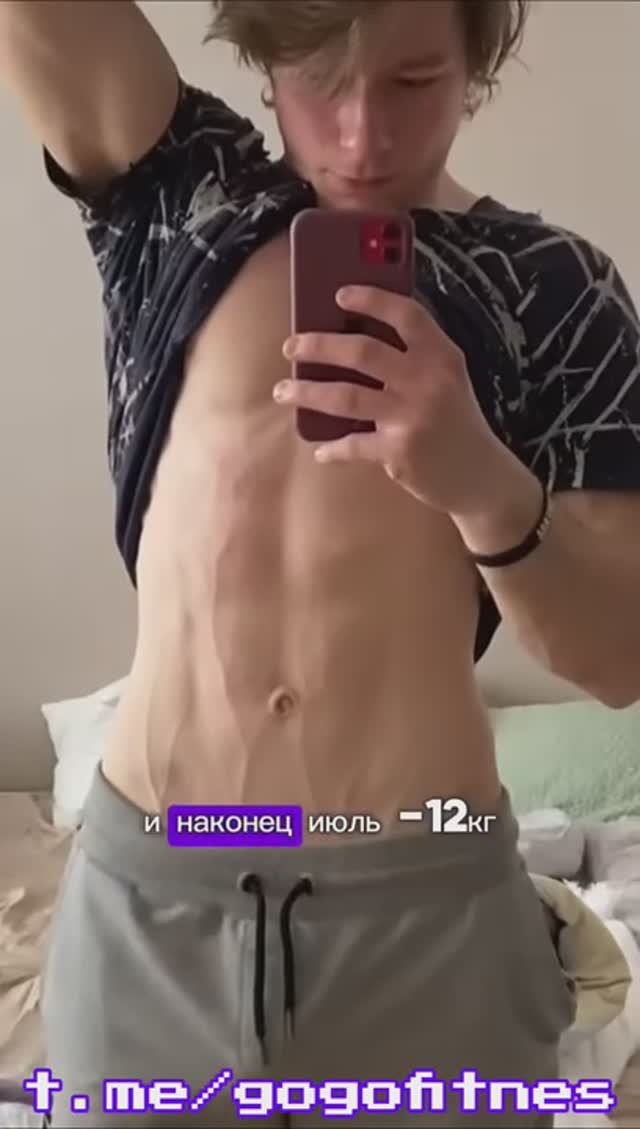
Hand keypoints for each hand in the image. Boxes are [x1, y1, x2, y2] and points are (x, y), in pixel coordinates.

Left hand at [276, 284, 520, 519]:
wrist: (480, 475)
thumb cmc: (456, 422)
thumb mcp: (446, 380)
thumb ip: (413, 358)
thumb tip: (350, 339)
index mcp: (442, 356)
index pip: (406, 315)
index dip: (371, 299)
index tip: (339, 294)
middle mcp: (428, 381)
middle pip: (363, 352)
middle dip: (318, 346)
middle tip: (291, 346)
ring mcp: (412, 416)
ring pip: (346, 396)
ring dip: (307, 392)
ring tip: (283, 391)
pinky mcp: (399, 452)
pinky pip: (353, 445)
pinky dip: (332, 449)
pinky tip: (320, 450)